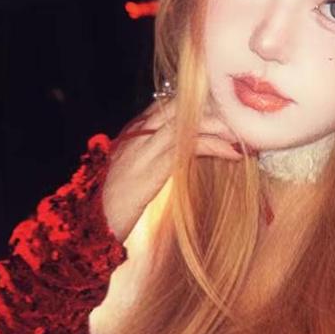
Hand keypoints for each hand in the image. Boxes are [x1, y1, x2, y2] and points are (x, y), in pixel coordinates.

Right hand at [101, 86, 246, 244]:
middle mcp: (137, 134)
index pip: (169, 105)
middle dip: (213, 110)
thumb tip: (190, 156)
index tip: (227, 113)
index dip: (200, 106)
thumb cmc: (114, 207)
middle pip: (179, 106)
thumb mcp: (137, 177)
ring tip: (245, 136)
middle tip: (243, 120)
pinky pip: (187, 147)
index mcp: (133, 133)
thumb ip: (158, 161)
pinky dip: (214, 146)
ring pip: (186, 122)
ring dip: (220, 126)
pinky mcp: (150, 169)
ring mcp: (142, 149)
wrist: (89, 228)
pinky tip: (233, 153)